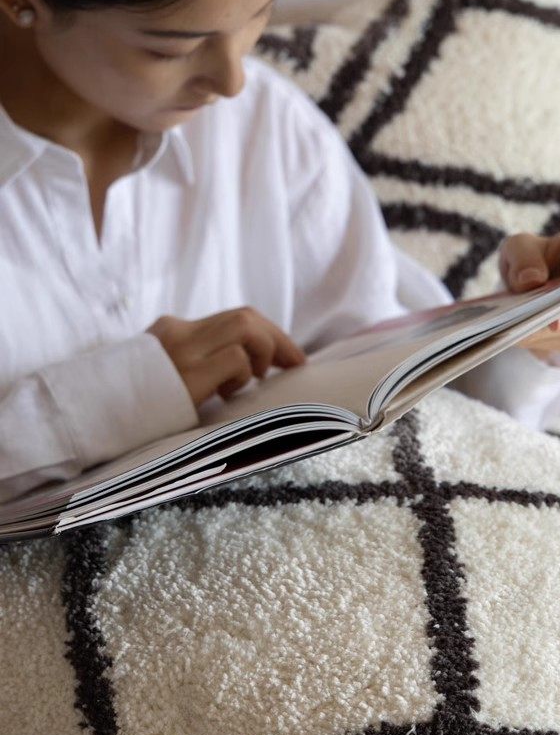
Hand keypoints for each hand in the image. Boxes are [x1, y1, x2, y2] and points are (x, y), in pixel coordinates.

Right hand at [147, 307, 306, 407]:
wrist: (89, 417)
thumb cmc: (131, 408)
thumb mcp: (163, 378)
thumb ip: (195, 367)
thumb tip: (241, 375)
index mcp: (172, 330)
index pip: (233, 317)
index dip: (268, 333)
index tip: (288, 356)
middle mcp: (178, 333)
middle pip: (245, 317)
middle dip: (279, 339)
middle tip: (296, 364)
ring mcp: (180, 351)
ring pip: (245, 327)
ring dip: (264, 352)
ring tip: (258, 379)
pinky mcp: (184, 374)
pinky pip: (235, 359)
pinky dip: (245, 374)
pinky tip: (230, 394)